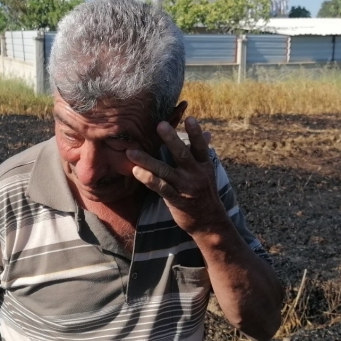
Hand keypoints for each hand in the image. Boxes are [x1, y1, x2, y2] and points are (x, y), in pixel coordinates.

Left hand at [126, 117, 225, 235]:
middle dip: (172, 140)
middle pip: (183, 154)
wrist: (209, 222)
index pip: (201, 146)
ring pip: (165, 171)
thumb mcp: (208, 172)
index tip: (190, 118)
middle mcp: (196, 174)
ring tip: (131, 151)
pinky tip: (136, 171)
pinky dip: (148, 179)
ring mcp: (186, 187)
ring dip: (147, 161)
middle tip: (160, 125)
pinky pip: (160, 188)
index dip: (196, 133)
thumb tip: (208, 133)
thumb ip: (203, 152)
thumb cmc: (205, 192)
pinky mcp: (176, 200)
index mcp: (204, 165)